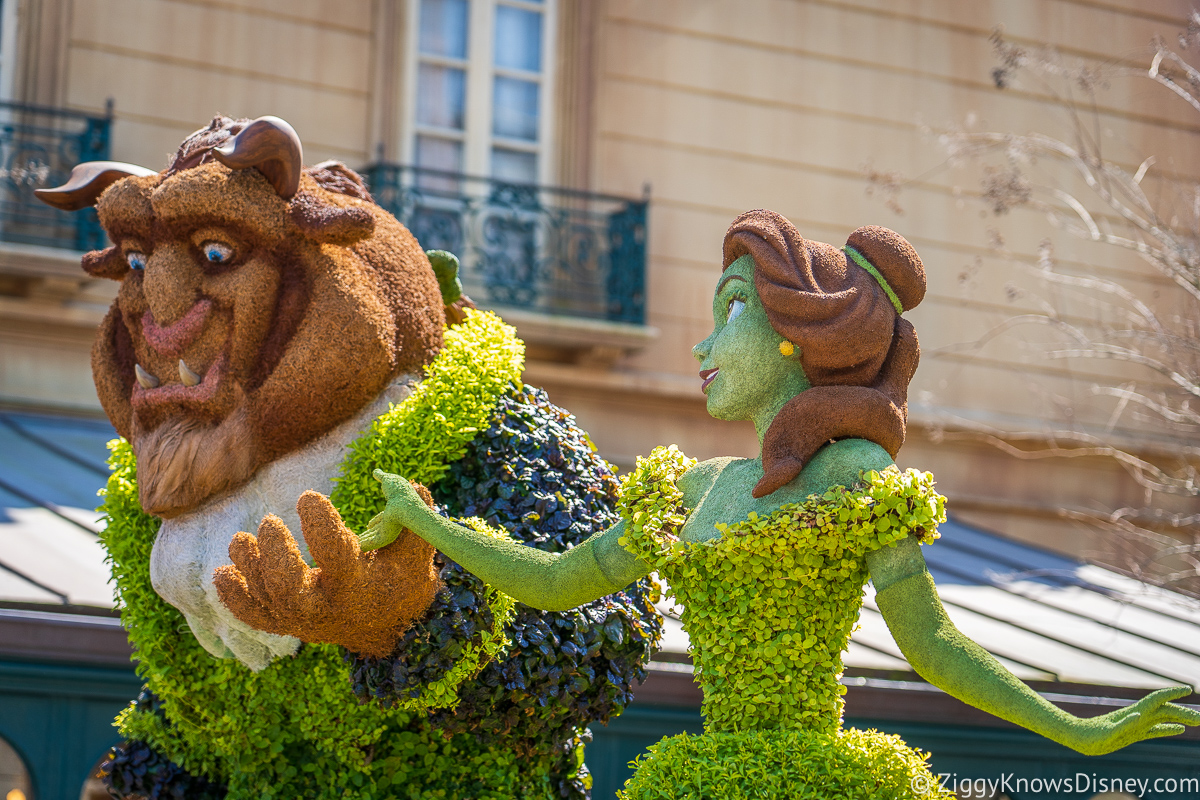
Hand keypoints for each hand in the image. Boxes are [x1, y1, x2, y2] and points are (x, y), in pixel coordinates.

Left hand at [213, 489, 440, 657]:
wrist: (390, 628)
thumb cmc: (402, 579)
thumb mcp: (416, 552)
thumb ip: (413, 520)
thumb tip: (409, 487)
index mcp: (360, 588)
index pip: (336, 557)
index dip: (320, 526)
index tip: (308, 496)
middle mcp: (327, 609)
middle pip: (289, 591)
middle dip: (274, 556)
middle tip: (268, 521)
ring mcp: (304, 621)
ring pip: (267, 600)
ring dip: (249, 569)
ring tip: (240, 540)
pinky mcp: (288, 623)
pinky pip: (255, 616)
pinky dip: (234, 598)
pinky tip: (221, 572)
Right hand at [360, 469, 431, 551]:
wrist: (404, 502)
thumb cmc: (400, 491)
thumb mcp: (388, 481)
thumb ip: (381, 477)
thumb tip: (375, 471)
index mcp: (394, 510)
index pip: (383, 518)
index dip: (375, 521)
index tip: (368, 525)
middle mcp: (392, 522)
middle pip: (377, 531)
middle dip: (367, 535)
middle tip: (358, 540)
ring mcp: (390, 530)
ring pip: (373, 539)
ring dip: (363, 543)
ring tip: (354, 547)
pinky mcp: (386, 536)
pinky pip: (372, 543)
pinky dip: (364, 546)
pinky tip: (357, 548)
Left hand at [1061, 686, 1199, 755]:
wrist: (1081, 739)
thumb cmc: (1093, 736)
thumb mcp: (1108, 731)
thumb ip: (1123, 724)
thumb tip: (1139, 715)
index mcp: (1134, 713)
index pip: (1157, 699)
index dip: (1172, 693)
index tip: (1187, 689)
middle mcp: (1138, 716)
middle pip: (1165, 710)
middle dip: (1184, 712)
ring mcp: (1137, 724)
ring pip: (1164, 719)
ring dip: (1180, 719)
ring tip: (1198, 721)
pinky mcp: (1134, 734)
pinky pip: (1156, 730)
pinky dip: (1169, 728)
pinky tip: (1179, 729)